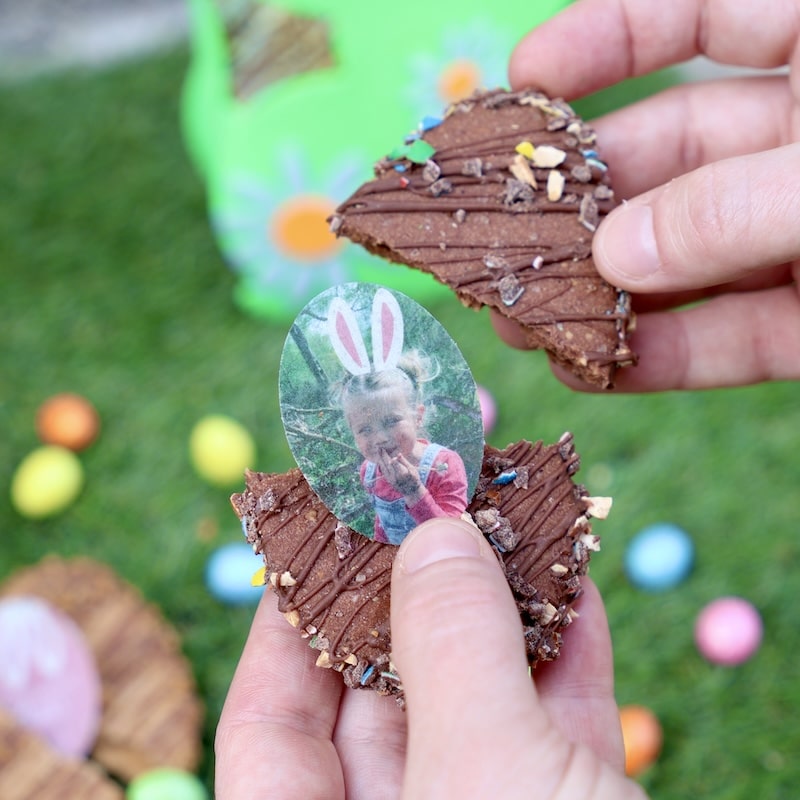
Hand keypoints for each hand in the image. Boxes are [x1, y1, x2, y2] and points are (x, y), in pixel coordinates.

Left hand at [215, 518, 643, 798]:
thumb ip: (451, 647)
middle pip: (383, 692)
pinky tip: (573, 584)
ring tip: (507, 518)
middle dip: (413, 590)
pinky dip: (568, 652)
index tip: (319, 529)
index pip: (273, 719)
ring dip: (501, 606)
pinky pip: (556, 723)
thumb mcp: (484, 777)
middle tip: (429, 501)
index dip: (289, 615)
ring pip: (478, 698)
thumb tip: (432, 529)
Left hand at [377, 449, 423, 501]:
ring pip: (384, 467)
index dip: (388, 455)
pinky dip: (381, 464)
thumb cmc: (414, 479)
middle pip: (387, 464)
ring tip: (378, 451)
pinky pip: (383, 471)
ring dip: (380, 459)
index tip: (385, 449)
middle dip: (383, 456)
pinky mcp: (389, 480)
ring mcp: (390, 479)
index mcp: (402, 473)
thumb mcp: (412, 469)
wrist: (411, 491)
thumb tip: (398, 454)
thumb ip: (404, 462)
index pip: (393, 463)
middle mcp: (394, 476)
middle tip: (380, 448)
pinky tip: (380, 459)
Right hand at [500, 0, 799, 390]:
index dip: (610, 37)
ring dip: (607, 295)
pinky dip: (669, 357)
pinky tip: (600, 371)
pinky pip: (734, 335)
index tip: (527, 75)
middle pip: (673, 158)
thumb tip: (616, 255)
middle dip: (582, 201)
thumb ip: (733, 208)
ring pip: (691, 259)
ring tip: (524, 323)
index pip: (706, 15)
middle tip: (500, 236)